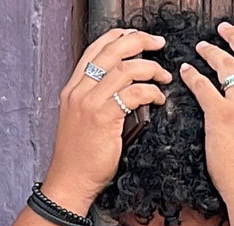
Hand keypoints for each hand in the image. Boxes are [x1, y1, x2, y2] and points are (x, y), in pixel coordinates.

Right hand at [43, 29, 171, 213]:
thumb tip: (125, 84)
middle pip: (112, 51)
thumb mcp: (81, 119)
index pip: (96, 49)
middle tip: (158, 45)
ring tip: (163, 76)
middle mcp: (79, 91)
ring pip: (126, 69)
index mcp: (73, 89)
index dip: (119, 37)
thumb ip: (97, 98)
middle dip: (140, 41)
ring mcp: (90, 103)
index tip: (138, 37)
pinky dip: (152, 92)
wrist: (70, 181)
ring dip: (151, 69)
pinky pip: (134, 94)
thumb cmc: (79, 157)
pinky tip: (158, 99)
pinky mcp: (104, 118)